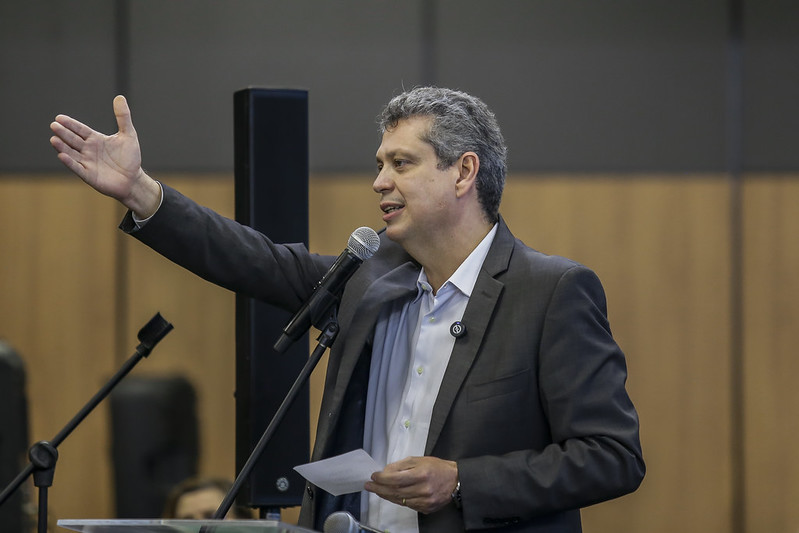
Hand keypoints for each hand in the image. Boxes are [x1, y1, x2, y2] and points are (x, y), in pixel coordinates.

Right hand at [50, 95, 159, 217]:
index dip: (71, 124)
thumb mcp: (128, 135)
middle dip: (64, 133)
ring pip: (72, 153)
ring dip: (62, 147)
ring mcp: (87, 162)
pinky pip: (77, 168)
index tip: (59, 117)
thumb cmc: (130, 158)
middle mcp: (88, 150)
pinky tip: (61, 156)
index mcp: (96, 139)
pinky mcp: (89, 175)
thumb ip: (123, 117)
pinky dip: (70, 162)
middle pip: (73, 140)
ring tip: (54, 139)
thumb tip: (120, 97)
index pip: (80, 130)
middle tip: (54, 125)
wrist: (133, 179)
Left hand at [364, 456, 457, 513]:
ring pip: (400, 500)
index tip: (374, 476)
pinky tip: (392, 495)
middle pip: (395, 491)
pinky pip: (408, 505)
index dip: (382, 479)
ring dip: (386, 495)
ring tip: (377, 490)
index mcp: (421, 474)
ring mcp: (425, 501)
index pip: (395, 479)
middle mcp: (423, 489)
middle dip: (379, 488)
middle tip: (369, 486)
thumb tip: (386, 472)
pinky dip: (398, 500)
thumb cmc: (438, 468)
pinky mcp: (426, 508)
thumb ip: (401, 466)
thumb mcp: (419, 460)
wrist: (455, 480)